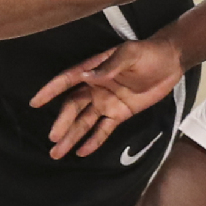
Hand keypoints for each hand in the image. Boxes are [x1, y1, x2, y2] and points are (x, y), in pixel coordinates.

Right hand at [29, 36, 185, 158]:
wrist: (170, 62)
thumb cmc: (148, 53)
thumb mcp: (129, 54)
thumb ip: (109, 66)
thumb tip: (86, 76)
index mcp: (94, 70)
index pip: (67, 81)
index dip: (50, 91)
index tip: (35, 103)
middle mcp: (95, 88)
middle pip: (73, 108)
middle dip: (62, 123)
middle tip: (52, 138)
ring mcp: (106, 102)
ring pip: (84, 122)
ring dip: (72, 136)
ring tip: (57, 152)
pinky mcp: (119, 114)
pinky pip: (103, 130)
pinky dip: (93, 141)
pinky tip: (81, 152)